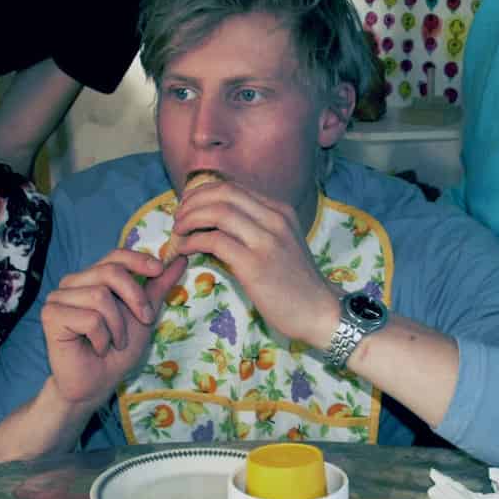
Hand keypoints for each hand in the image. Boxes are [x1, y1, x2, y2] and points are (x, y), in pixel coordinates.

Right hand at [41, 248, 187, 406]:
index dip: (138, 260)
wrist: (96, 384)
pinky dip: (102, 338)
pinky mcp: (51, 315)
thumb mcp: (144, 315)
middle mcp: (72, 283)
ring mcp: (58, 297)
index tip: (159, 270)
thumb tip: (180, 259)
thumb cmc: (117, 352)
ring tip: (114, 342)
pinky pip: (89, 318)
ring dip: (117, 326)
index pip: (115, 256)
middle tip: (143, 321)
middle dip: (135, 298)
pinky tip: (97, 349)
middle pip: (110, 272)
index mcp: (92, 278)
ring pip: (99, 296)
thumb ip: (158, 287)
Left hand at [170, 179, 340, 346]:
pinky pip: (214, 241)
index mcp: (280, 210)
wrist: (319, 311)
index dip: (203, 193)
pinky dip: (193, 241)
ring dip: (189, 219)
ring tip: (178, 231)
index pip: (233, 187)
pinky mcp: (255, 265)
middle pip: (223, 193)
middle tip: (178, 217)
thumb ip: (255, 228)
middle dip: (193, 201)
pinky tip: (185, 249)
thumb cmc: (297, 282)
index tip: (188, 206)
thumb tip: (215, 223)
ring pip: (217, 212)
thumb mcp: (281, 242)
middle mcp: (274, 219)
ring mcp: (266, 240)